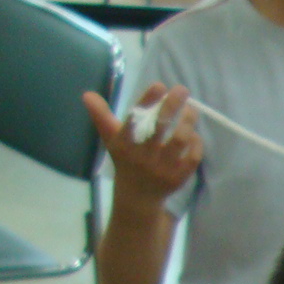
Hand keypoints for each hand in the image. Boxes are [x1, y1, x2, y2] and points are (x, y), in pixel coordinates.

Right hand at [84, 83, 202, 205]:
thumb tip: (88, 95)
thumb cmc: (125, 161)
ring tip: (191, 110)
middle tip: (182, 89)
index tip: (160, 85)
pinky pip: (192, 157)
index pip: (135, 118)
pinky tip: (194, 134)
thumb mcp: (111, 140)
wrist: (137, 197)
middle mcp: (142, 155)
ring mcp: (161, 168)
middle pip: (160, 126)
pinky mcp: (178, 178)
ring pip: (179, 140)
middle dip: (172, 105)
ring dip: (188, 121)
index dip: (148, 100)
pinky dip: (196, 143)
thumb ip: (102, 116)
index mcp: (125, 143)